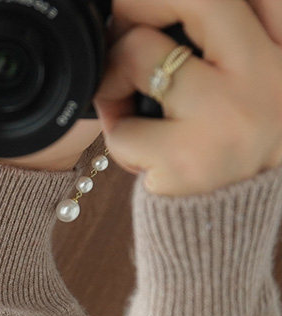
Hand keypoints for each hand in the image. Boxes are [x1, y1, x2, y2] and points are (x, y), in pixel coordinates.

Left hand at [92, 0, 281, 196]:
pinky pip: (122, 128)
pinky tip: (140, 153)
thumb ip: (229, 40)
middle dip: (138, 8)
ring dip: (116, 81)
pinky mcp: (188, 160)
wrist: (234, 227)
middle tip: (119, 32)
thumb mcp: (253, 83)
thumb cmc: (233, 147)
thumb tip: (144, 14)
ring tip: (126, 106)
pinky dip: (117, 137)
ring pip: (140, 55)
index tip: (149, 7)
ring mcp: (227, 116)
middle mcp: (267, 74)